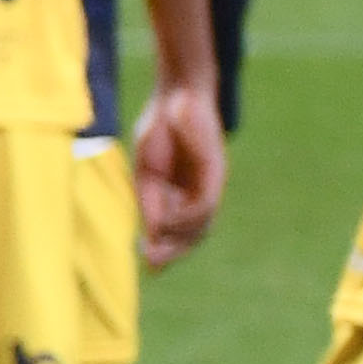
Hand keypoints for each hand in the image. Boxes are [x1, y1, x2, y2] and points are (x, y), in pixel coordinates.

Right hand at [128, 77, 222, 266]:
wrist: (177, 96)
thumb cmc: (159, 130)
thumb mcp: (148, 172)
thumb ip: (150, 203)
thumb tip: (150, 237)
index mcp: (180, 194)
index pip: (180, 231)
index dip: (166, 250)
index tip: (150, 267)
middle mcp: (198, 192)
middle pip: (194, 234)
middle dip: (174, 252)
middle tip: (154, 266)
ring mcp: (208, 183)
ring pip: (201, 224)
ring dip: (176, 238)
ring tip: (156, 246)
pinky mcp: (214, 172)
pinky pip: (203, 204)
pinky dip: (183, 218)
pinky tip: (164, 221)